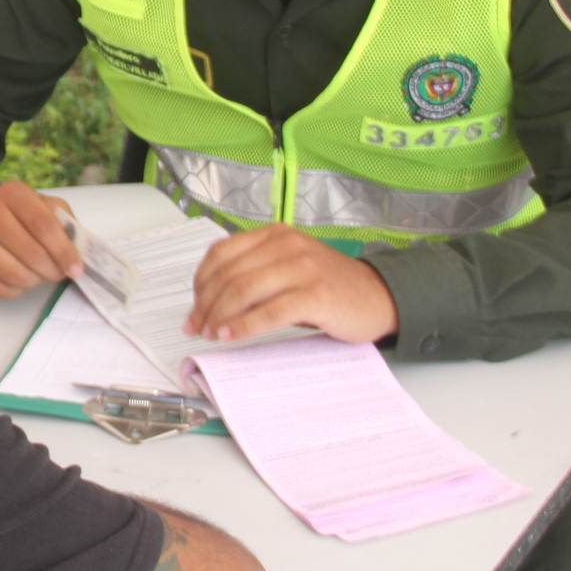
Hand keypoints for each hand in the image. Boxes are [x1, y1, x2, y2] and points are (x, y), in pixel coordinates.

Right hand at [0, 182, 81, 298]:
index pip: (44, 226)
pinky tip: (18, 280)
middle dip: (52, 270)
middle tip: (57, 272)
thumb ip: (64, 223)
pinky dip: (15, 290)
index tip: (76, 269)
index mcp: (12, 193)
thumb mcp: (42, 206)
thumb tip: (76, 252)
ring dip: (34, 281)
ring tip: (37, 274)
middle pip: (32, 254)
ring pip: (16, 275)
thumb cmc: (16, 215)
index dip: (64, 251)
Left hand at [187, 224, 398, 345]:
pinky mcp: (316, 294)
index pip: (221, 253)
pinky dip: (244, 326)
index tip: (193, 307)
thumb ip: (254, 274)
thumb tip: (210, 302)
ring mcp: (303, 268)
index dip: (200, 283)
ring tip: (211, 333)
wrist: (377, 296)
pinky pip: (270, 311)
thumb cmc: (329, 286)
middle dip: (205, 304)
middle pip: (229, 274)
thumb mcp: (287, 268)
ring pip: (244, 290)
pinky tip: (231, 336)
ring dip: (220, 315)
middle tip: (196, 327)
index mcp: (275, 235)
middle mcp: (287, 245)